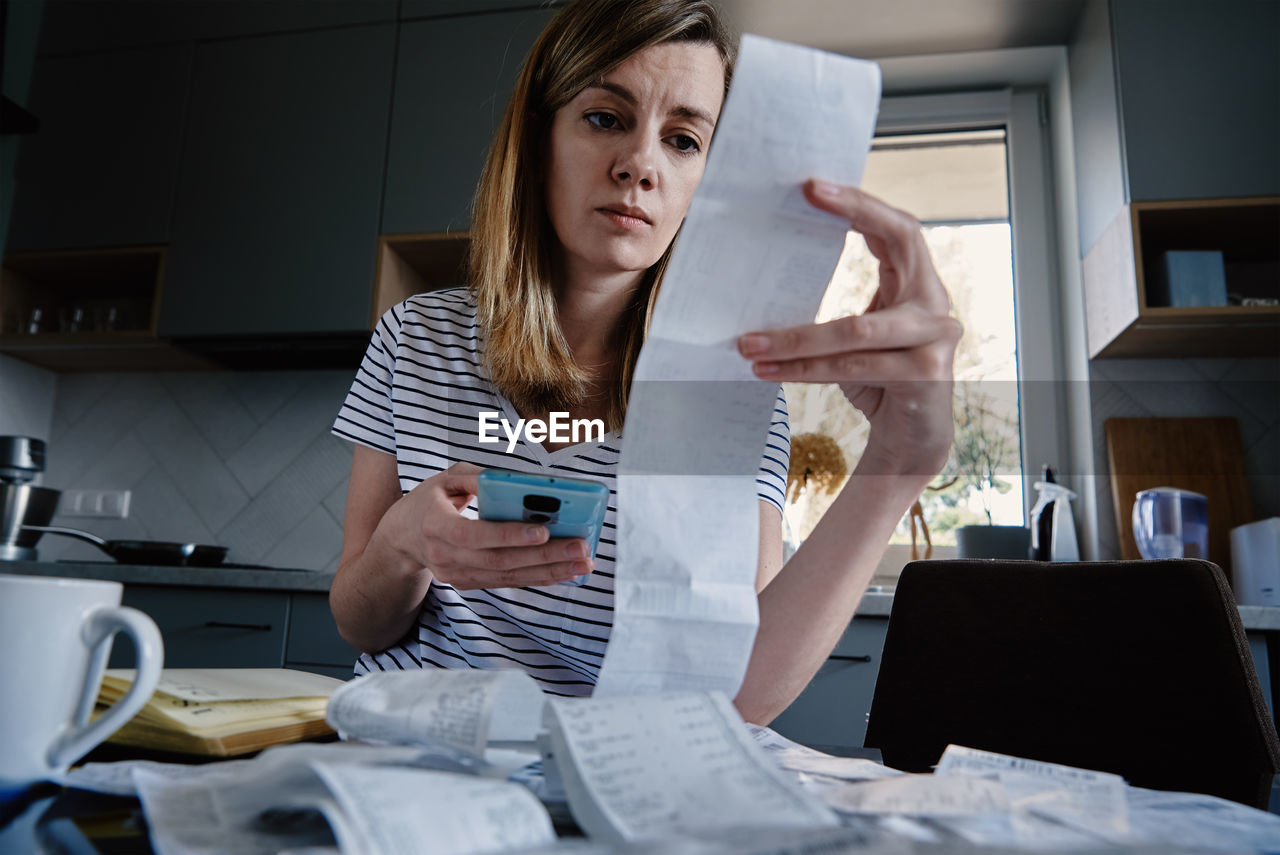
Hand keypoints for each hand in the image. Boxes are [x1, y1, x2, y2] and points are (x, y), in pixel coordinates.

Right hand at [376, 462, 592, 589]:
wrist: (400, 541)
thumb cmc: (427, 502)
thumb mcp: (443, 480)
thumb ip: (476, 478)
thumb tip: (513, 482)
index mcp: (435, 526)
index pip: (474, 535)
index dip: (508, 535)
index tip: (542, 531)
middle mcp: (446, 557)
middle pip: (500, 561)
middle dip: (545, 556)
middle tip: (581, 548)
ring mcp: (458, 575)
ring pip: (509, 576)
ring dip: (550, 571)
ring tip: (583, 563)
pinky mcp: (470, 584)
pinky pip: (508, 582)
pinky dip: (539, 578)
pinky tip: (566, 572)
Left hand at [737, 179, 960, 480]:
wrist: (912, 442)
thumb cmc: (879, 382)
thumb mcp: (860, 336)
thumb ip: (842, 306)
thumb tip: (775, 277)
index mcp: (921, 286)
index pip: (900, 228)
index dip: (862, 204)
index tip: (814, 187)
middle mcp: (936, 305)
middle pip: (896, 246)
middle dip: (848, 217)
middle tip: (794, 205)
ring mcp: (936, 340)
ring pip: (856, 328)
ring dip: (794, 337)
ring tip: (747, 343)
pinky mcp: (925, 375)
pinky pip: (853, 367)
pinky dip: (805, 369)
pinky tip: (769, 369)